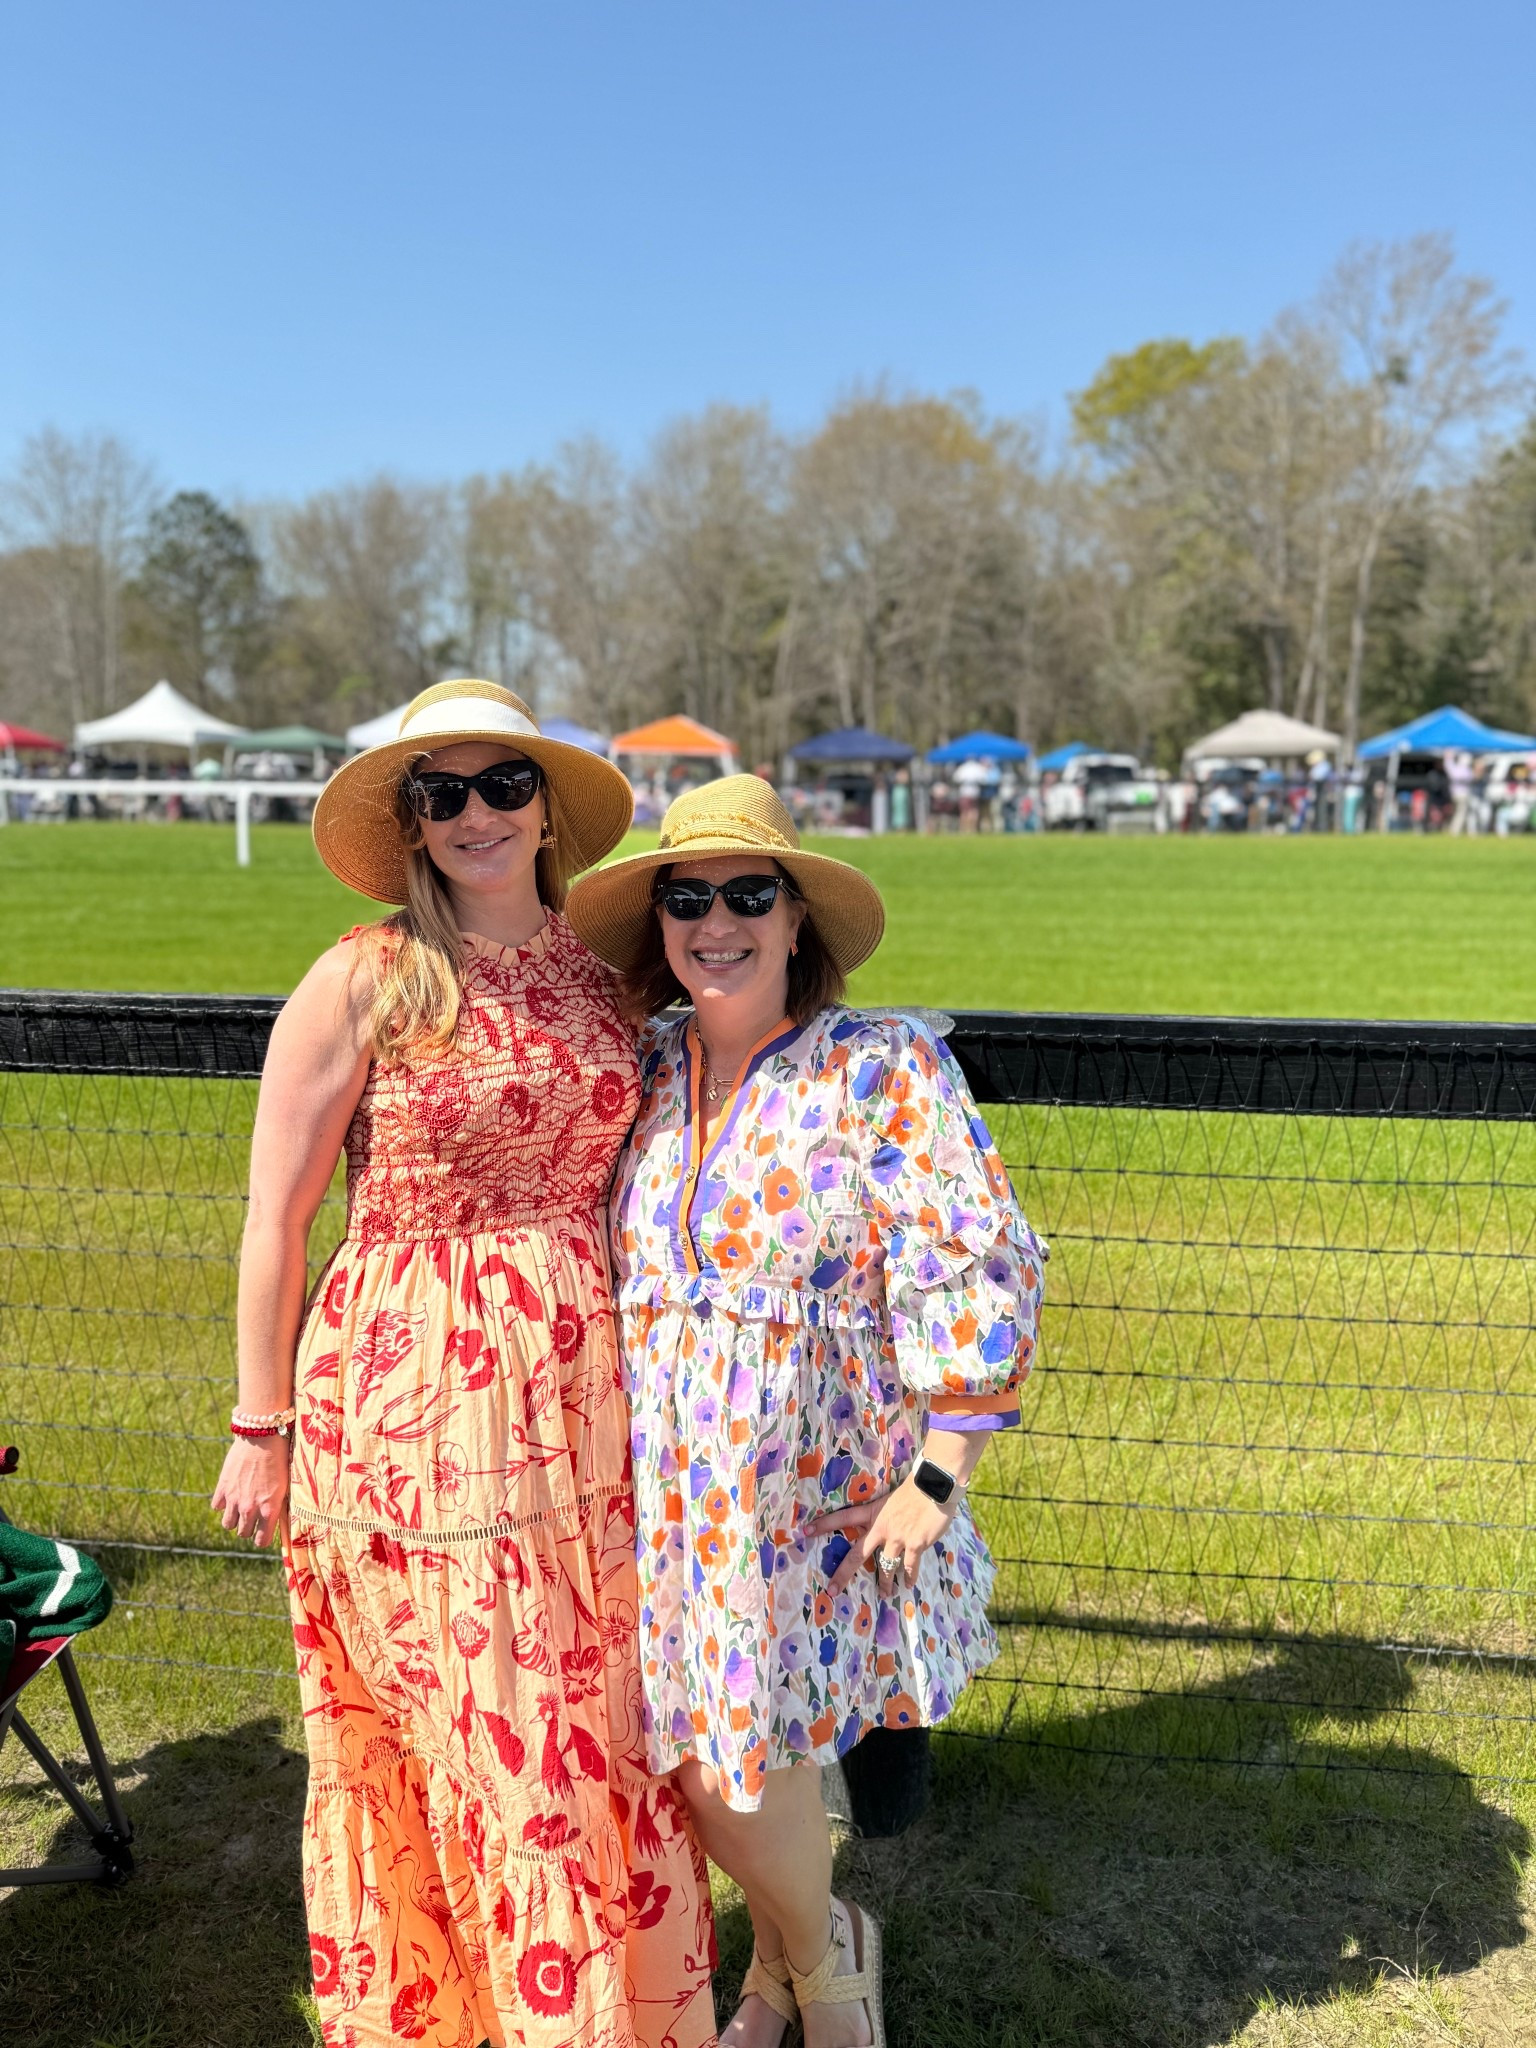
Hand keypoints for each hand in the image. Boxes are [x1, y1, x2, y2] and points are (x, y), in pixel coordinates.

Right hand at [210, 1435, 290, 1546]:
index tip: (262, 1533)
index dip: (262, 1538)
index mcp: (269, 1510)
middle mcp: (250, 1508)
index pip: (261, 1541)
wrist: (262, 1437)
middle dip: (248, 1528)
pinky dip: (222, 1503)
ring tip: (240, 1507)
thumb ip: (277, 1506)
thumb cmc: (280, 1460)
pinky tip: (231, 1493)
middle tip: (252, 1517)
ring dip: (234, 1518)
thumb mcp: (285, 1486)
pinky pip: (217, 1507)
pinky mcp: (222, 1488)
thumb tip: (275, 1520)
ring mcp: (234, 1499)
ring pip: (227, 1524)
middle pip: (243, 1533)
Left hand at [807, 1474, 959, 1597]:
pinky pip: (909, 1566)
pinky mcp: (915, 1544)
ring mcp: (897, 1538)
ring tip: (885, 1594)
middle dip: (843, 1573)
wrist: (935, 1485)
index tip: (805, 1531)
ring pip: (885, 1566)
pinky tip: (908, 1584)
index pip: (843, 1518)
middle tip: (832, 1590)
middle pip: (857, 1554)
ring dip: (886, 1582)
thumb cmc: (916, 1487)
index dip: (824, 1524)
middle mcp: (881, 1527)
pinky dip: (909, 1577)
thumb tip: (888, 1525)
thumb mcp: (893, 1498)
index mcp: (873, 1512)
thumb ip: (887, 1513)